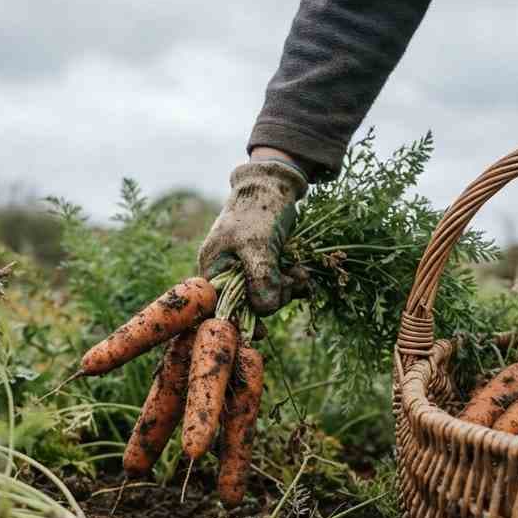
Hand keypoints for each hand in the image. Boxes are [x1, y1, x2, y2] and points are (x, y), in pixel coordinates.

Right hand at [198, 159, 309, 315]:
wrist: (276, 184)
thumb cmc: (259, 210)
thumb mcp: (258, 245)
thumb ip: (260, 279)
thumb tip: (264, 311)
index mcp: (214, 267)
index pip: (220, 305)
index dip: (239, 321)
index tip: (261, 333)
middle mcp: (227, 271)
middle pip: (248, 304)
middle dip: (273, 298)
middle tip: (291, 283)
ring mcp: (248, 268)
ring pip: (266, 295)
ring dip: (287, 289)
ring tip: (301, 275)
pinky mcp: (266, 264)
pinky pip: (278, 284)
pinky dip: (292, 283)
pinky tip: (303, 276)